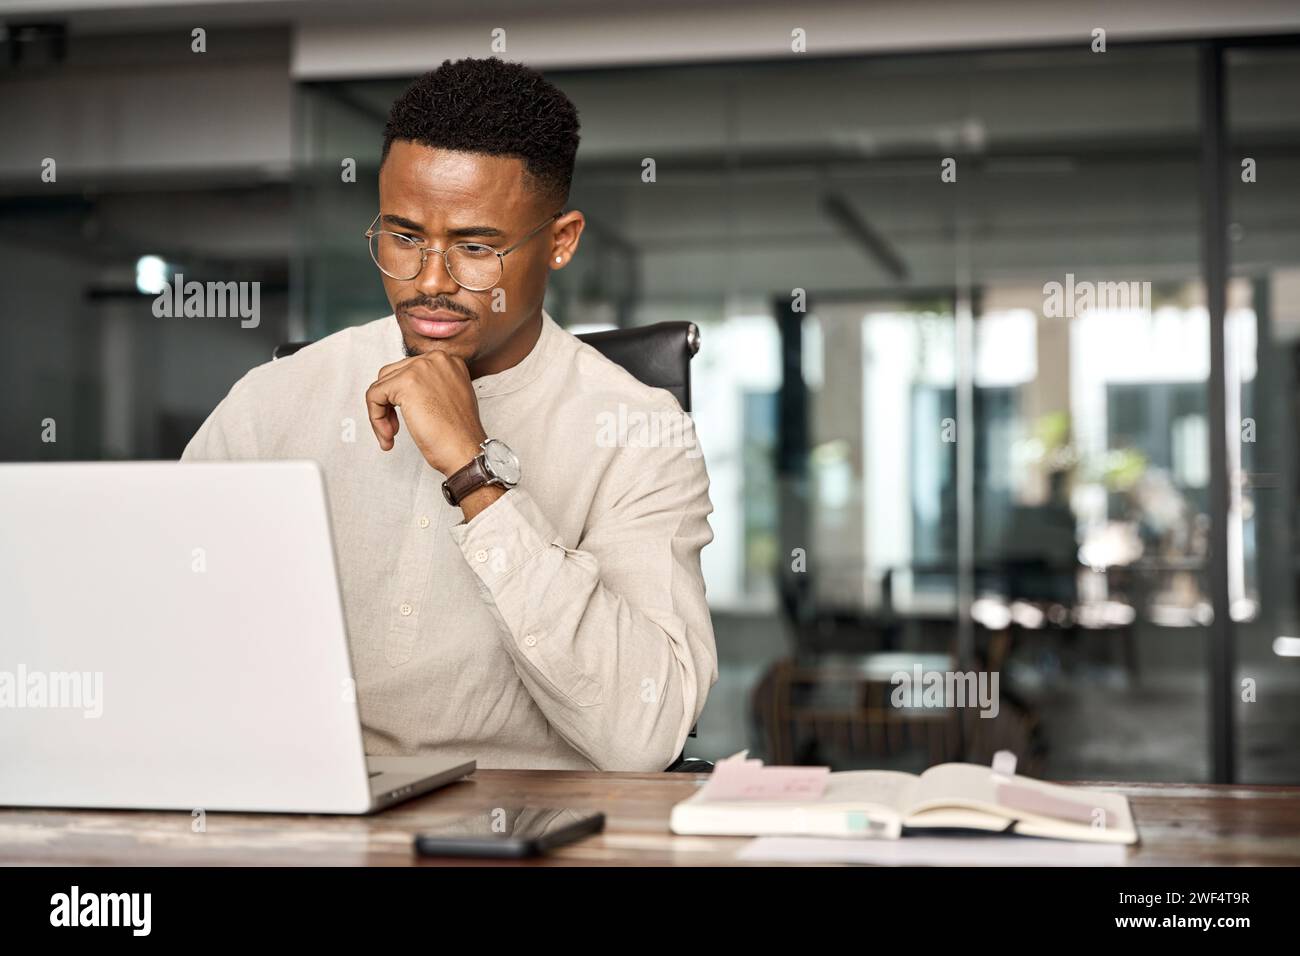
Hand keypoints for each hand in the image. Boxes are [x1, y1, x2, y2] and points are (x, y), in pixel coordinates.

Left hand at [365, 351, 486, 474]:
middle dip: (388, 404)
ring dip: (380, 413)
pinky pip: (374, 396)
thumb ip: (428, 387)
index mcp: (448, 361)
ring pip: (380, 386)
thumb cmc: (459, 434)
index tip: (406, 418)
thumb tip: (401, 391)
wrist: (465, 450)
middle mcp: (435, 359)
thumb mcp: (449, 398)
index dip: (401, 397)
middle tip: (394, 428)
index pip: (409, 370)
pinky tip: (389, 435)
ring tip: (390, 434)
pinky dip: (376, 418)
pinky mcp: (405, 383)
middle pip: (392, 375)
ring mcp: (420, 368)